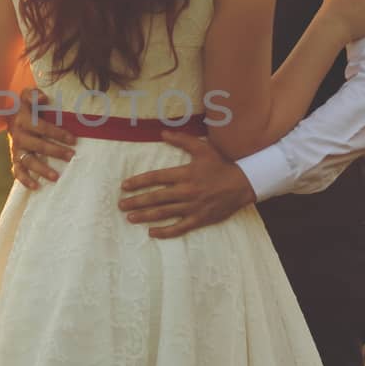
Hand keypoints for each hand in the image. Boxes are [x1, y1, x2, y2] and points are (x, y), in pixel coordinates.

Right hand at [6, 87, 76, 188]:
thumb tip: (43, 99)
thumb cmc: (25, 105)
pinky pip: (17, 171)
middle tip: (71, 156)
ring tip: (56, 177)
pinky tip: (36, 187)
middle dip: (55, 151)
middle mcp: (18, 135)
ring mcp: (16, 148)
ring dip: (41, 169)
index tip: (73, 139)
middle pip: (37, 145)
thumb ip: (33, 94)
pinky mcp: (14, 158)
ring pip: (28, 161)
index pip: (42, 127)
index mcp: (22, 120)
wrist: (7, 115)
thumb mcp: (26, 95)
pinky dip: (25, 180)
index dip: (57, 133)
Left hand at [116, 129, 254, 237]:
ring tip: (130, 217)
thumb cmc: (221, 165)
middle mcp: (187, 191)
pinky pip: (179, 228)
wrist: (243, 184)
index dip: (138, 182)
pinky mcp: (200, 219)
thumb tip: (162, 133)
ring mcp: (193, 207)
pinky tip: (152, 232)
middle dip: (137, 201)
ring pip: (164, 213)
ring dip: (145, 216)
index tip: (124, 186)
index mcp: (185, 174)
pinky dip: (165, 231)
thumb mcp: (203, 148)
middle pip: (156, 197)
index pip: (156, 178)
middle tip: (121, 205)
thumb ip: (182, 140)